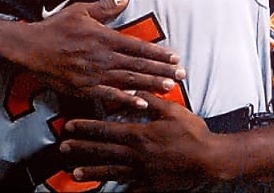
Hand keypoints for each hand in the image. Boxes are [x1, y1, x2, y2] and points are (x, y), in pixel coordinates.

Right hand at [21, 0, 185, 108]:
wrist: (31, 48)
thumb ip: (105, 7)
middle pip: (138, 64)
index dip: (158, 53)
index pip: (137, 46)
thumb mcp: (80, 10)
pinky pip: (109, 95)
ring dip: (150, 84)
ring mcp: (93, 74)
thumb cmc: (55, 27)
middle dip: (162, 70)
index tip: (175, 57)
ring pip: (128, 80)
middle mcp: (102, 57)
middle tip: (182, 75)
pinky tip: (142, 103)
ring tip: (169, 87)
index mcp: (104, 37)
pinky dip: (126, 98)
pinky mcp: (83, 88)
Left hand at [59, 91, 224, 190]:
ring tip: (75, 173)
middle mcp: (136, 155)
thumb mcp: (173, 111)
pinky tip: (108, 191)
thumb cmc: (192, 133)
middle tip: (63, 148)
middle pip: (103, 151)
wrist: (210, 160)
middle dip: (82, 149)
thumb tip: (134, 90)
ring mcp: (142, 173)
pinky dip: (119, 189)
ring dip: (92, 171)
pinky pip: (131, 188)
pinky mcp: (150, 185)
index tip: (70, 126)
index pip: (106, 130)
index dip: (86, 128)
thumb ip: (151, 101)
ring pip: (112, 171)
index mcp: (139, 135)